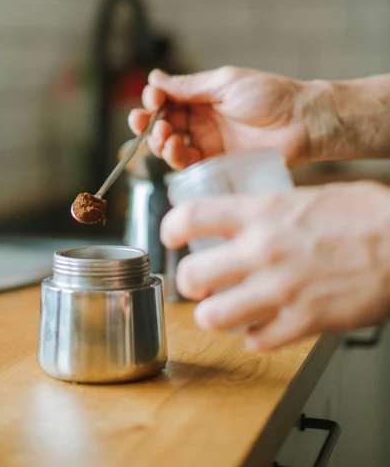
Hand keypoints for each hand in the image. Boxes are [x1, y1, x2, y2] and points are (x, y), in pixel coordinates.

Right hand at [129, 67, 314, 169]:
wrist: (302, 122)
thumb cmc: (270, 95)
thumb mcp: (225, 83)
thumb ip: (188, 86)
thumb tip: (154, 78)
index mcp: (202, 97)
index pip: (166, 99)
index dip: (153, 100)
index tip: (151, 99)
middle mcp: (202, 120)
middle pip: (163, 124)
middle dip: (149, 124)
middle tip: (148, 123)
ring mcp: (209, 143)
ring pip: (171, 147)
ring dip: (160, 142)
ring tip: (167, 136)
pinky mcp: (217, 164)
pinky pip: (188, 166)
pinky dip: (176, 159)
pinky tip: (177, 149)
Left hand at [160, 181, 389, 349]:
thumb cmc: (367, 215)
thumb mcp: (308, 195)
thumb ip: (271, 209)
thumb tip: (248, 217)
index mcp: (262, 212)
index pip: (191, 216)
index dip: (169, 227)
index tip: (169, 234)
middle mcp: (263, 251)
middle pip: (191, 274)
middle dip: (186, 280)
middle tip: (195, 280)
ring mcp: (281, 290)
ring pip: (213, 316)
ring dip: (212, 314)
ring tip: (220, 307)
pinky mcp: (303, 322)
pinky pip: (257, 340)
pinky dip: (254, 335)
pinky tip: (263, 324)